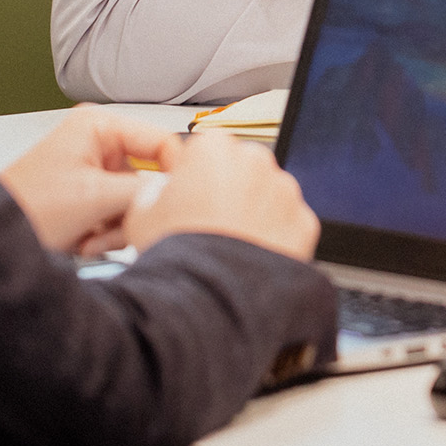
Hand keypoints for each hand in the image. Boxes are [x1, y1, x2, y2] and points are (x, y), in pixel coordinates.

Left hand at [0, 105, 170, 256]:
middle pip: (148, 178)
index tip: (177, 201)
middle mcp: (99, 143)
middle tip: (117, 230)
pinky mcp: (90, 197)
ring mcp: (95, 172)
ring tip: (92, 241)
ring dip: (118, 227)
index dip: (174, 172)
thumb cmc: (25, 207)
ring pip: (135, 201)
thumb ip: (145, 190)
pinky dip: (107, 234)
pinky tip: (85, 243)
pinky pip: (119, 214)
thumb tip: (181, 190)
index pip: (161, 141)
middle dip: (132, 210)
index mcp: (99, 126)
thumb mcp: (94, 197)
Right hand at [126, 125, 318, 260]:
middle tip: (210, 226)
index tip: (190, 197)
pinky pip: (289, 226)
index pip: (206, 151)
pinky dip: (275, 239)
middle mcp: (256, 161)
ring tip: (229, 248)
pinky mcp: (304, 222)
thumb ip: (154, 192)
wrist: (212, 296)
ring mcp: (285, 191)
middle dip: (230, 192)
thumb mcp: (141, 215)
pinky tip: (251, 259)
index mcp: (214, 149)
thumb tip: (159, 192)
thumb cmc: (178, 254)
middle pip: (242, 170)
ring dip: (254, 215)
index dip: (195, 176)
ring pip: (269, 197)